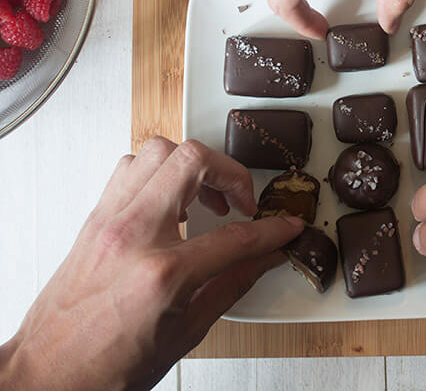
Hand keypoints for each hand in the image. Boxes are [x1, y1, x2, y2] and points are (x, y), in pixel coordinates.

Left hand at [0, 137, 302, 390]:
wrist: (47, 377)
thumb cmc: (106, 368)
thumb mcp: (186, 333)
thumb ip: (232, 285)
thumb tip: (265, 258)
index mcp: (162, 273)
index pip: (234, 237)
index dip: (271, 230)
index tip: (285, 225)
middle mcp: (132, 235)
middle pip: (193, 161)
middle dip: (231, 173)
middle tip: (242, 200)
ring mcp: (109, 220)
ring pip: (159, 151)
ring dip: (193, 165)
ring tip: (206, 194)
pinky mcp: (95, 218)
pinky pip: (130, 167)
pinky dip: (160, 171)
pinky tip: (171, 197)